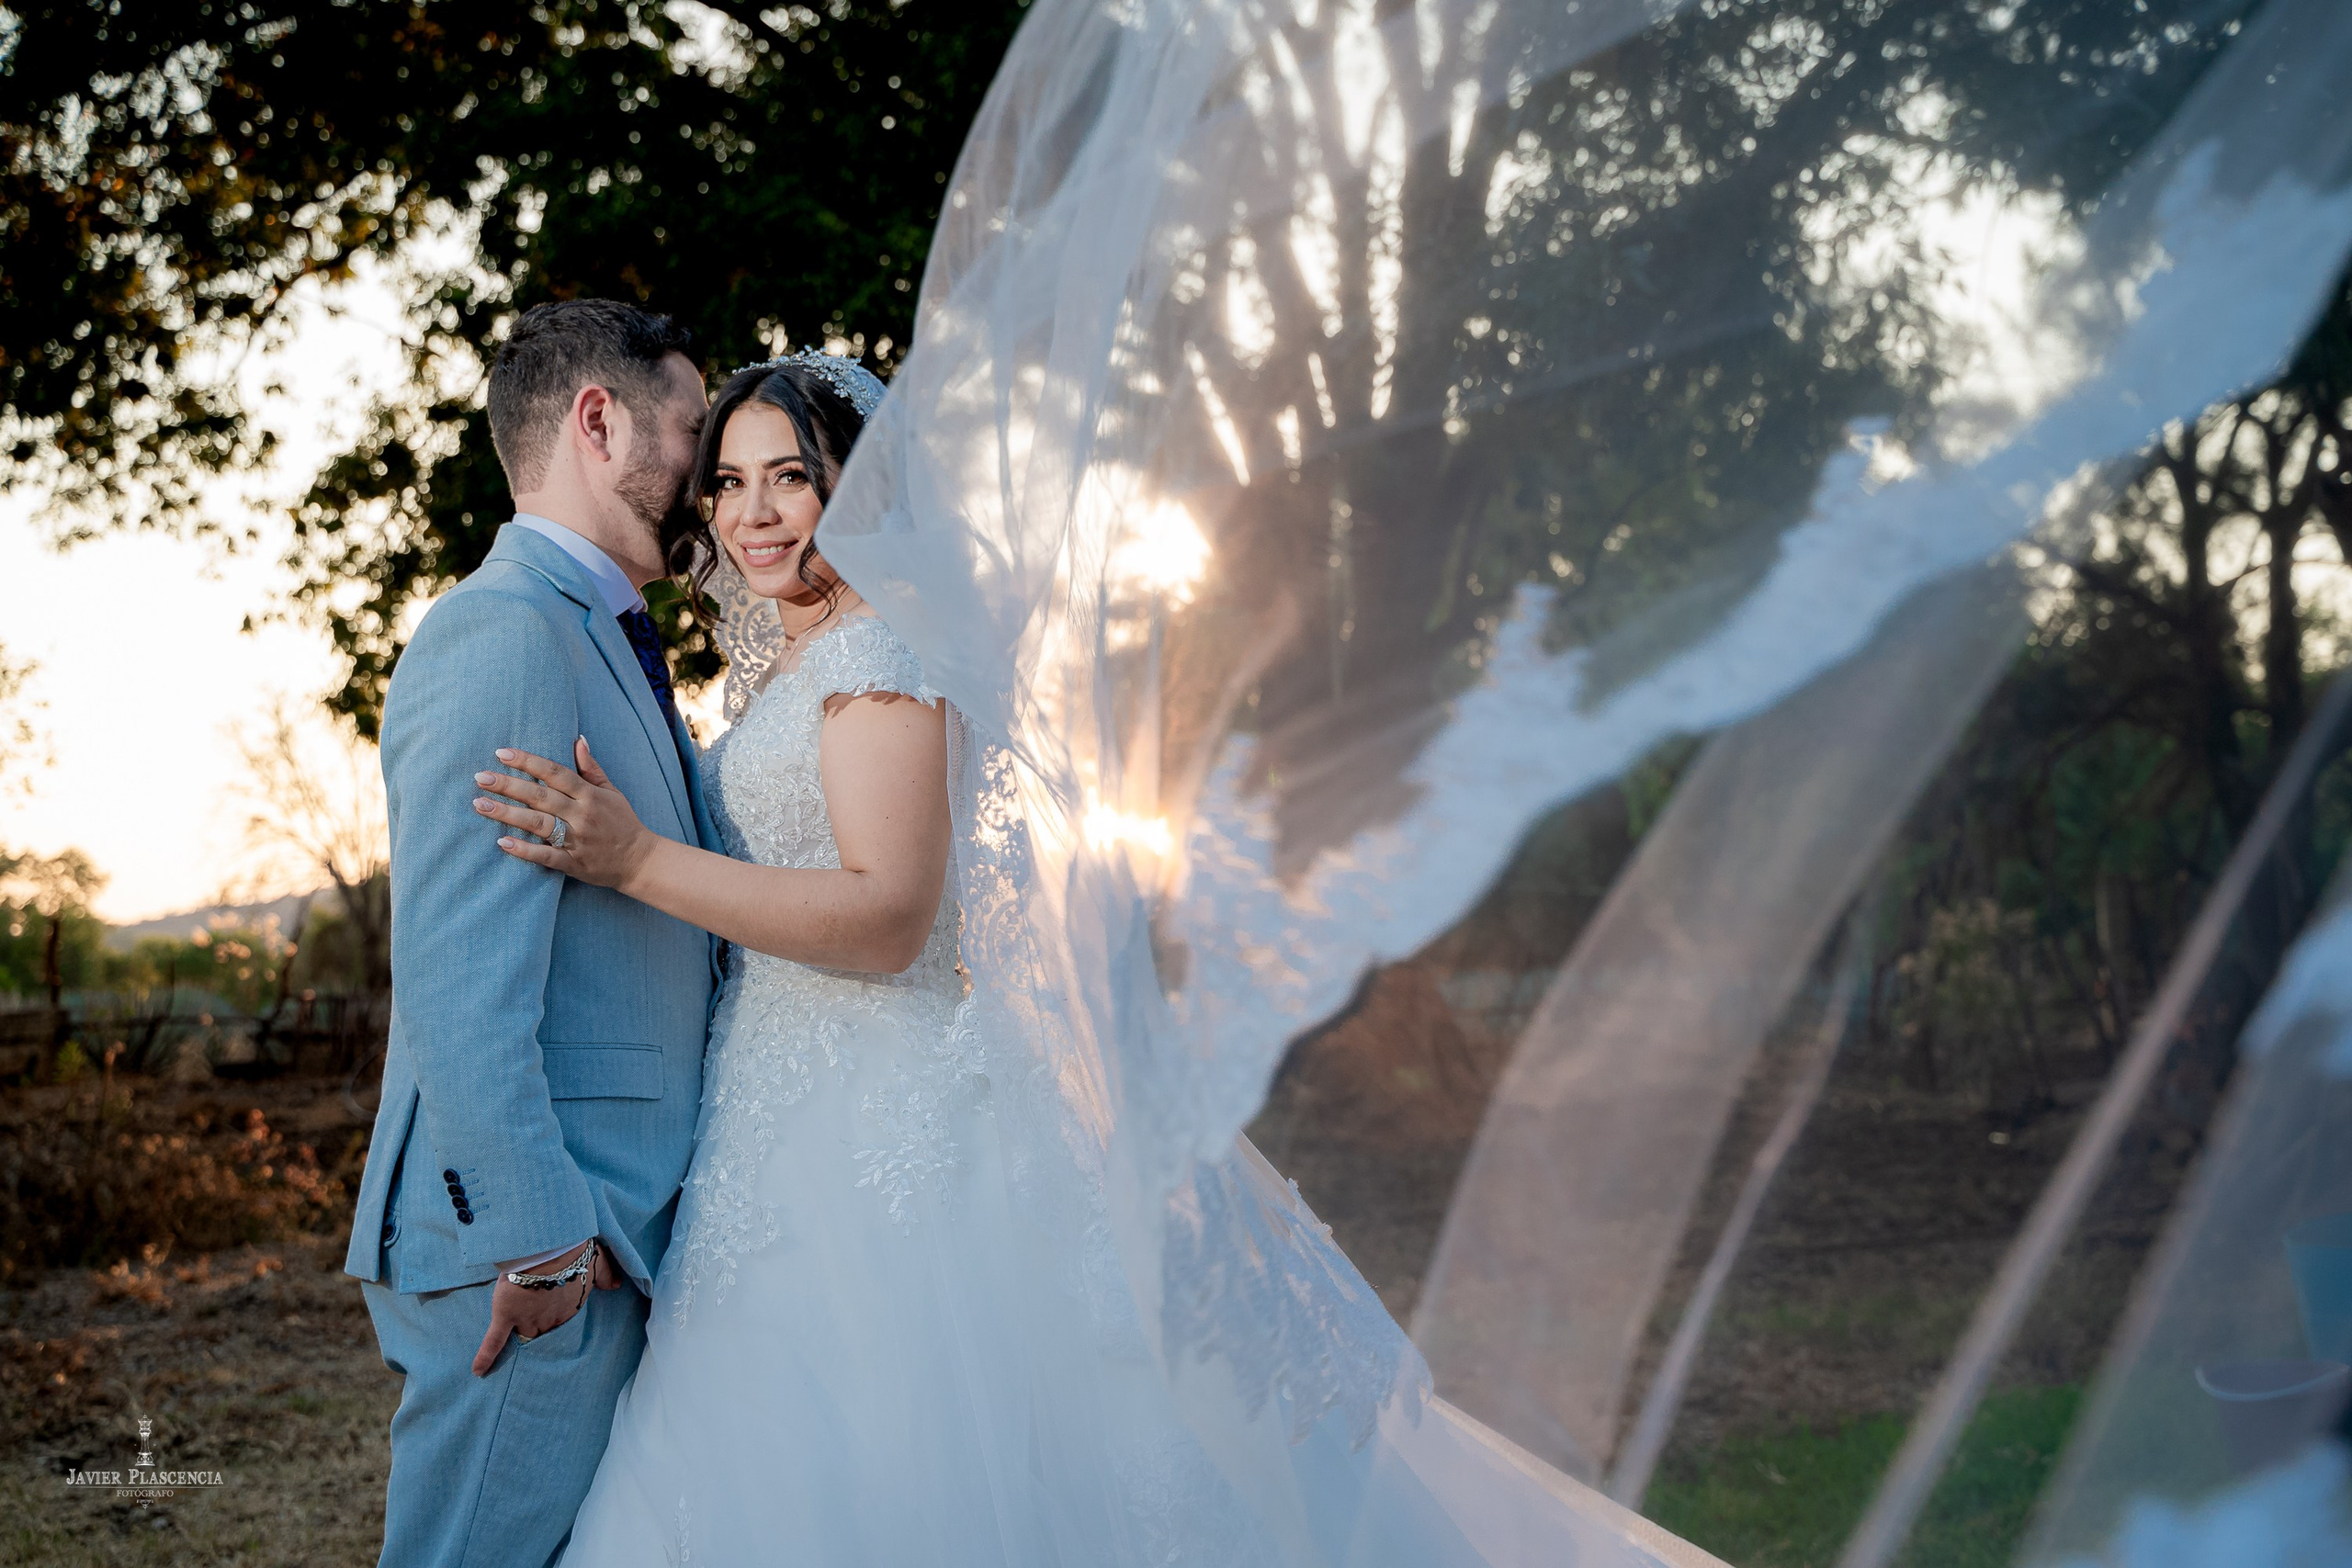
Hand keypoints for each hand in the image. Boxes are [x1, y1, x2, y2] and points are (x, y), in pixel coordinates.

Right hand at [472, 1239, 597, 1375]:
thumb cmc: (574, 1253)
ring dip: (520, 1340)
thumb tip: (616, 1285)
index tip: (554, 1320)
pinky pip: (494, 1341)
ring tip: (511, 1356)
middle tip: (534, 1335)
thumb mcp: (597, 1262)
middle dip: (540, 1331)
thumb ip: (606, 1275)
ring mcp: (527, 1319)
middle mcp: (549, 1318)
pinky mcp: (506, 1316)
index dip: (557, 1319)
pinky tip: (479, 1371)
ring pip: (523, 1336)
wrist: (549, 1249)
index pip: (563, 1321)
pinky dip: (486, 1356)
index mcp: (569, 1308)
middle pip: (543, 1331)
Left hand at [475, 738, 654, 890]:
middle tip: (480, 777)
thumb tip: (578, 740)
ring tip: (480, 804)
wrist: (640, 861)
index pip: (554, 772)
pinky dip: (524, 850)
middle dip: (508, 785)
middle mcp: (582, 815)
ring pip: (538, 823)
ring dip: (508, 814)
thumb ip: (591, 768)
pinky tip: (502, 842)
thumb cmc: (623, 823)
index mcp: (590, 795)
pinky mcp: (573, 863)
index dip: (528, 762)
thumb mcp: (612, 792)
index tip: (501, 753)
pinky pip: (546, 856)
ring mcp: (577, 839)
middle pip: (540, 796)